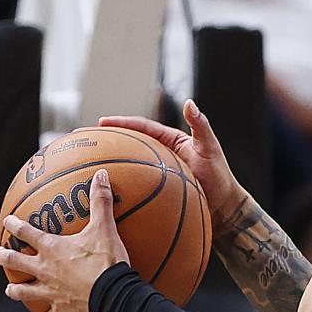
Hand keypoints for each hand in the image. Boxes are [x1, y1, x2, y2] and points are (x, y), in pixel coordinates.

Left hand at [0, 169, 127, 311]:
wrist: (113, 296)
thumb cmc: (107, 262)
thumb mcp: (105, 228)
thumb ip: (101, 201)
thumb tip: (101, 174)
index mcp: (52, 249)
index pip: (26, 233)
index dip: (15, 226)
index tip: (7, 221)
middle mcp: (44, 271)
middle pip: (16, 263)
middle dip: (4, 257)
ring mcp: (50, 293)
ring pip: (23, 293)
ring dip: (16, 290)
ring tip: (11, 289)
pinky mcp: (60, 311)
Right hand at [101, 101, 246, 231]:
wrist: (224, 209)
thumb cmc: (220, 177)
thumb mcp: (210, 148)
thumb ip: (200, 126)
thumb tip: (189, 102)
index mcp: (172, 141)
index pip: (143, 128)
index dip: (122, 124)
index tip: (102, 122)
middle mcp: (162, 155)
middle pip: (131, 145)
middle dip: (110, 141)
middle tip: (87, 139)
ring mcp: (158, 174)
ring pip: (130, 167)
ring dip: (111, 165)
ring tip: (88, 165)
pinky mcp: (157, 192)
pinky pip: (136, 188)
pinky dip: (122, 189)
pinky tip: (106, 195)